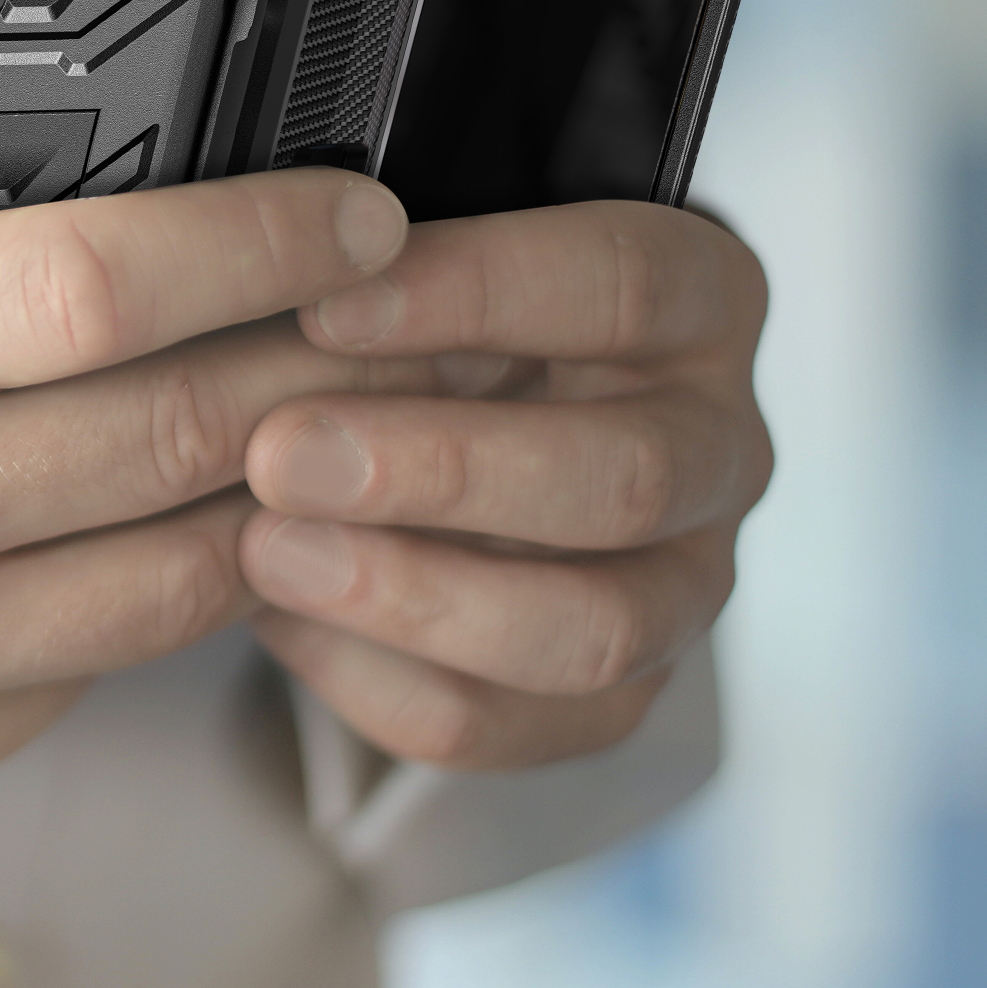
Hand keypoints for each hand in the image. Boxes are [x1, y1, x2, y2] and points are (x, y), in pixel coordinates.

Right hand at [0, 125, 411, 807]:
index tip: (356, 217)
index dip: (262, 246)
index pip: (100, 290)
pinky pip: (102, 660)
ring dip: (286, 491)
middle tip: (400, 316)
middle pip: (171, 436)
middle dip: (322, 365)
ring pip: (177, 574)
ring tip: (343, 418)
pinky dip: (166, 584)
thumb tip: (122, 102)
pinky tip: (197, 519)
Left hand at [238, 200, 771, 769]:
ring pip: (589, 630)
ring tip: (268, 549)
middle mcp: (718, 449)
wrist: (457, 439)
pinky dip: (379, 680)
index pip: (623, 284)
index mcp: (700, 302)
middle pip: (625, 477)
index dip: (476, 293)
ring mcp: (683, 589)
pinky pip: (505, 723)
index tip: (326, 304)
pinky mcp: (613, 701)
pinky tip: (279, 622)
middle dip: (442, 469)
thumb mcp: (431, 264)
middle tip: (283, 452)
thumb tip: (275, 277)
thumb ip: (384, 268)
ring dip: (415, 596)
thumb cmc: (441, 324)